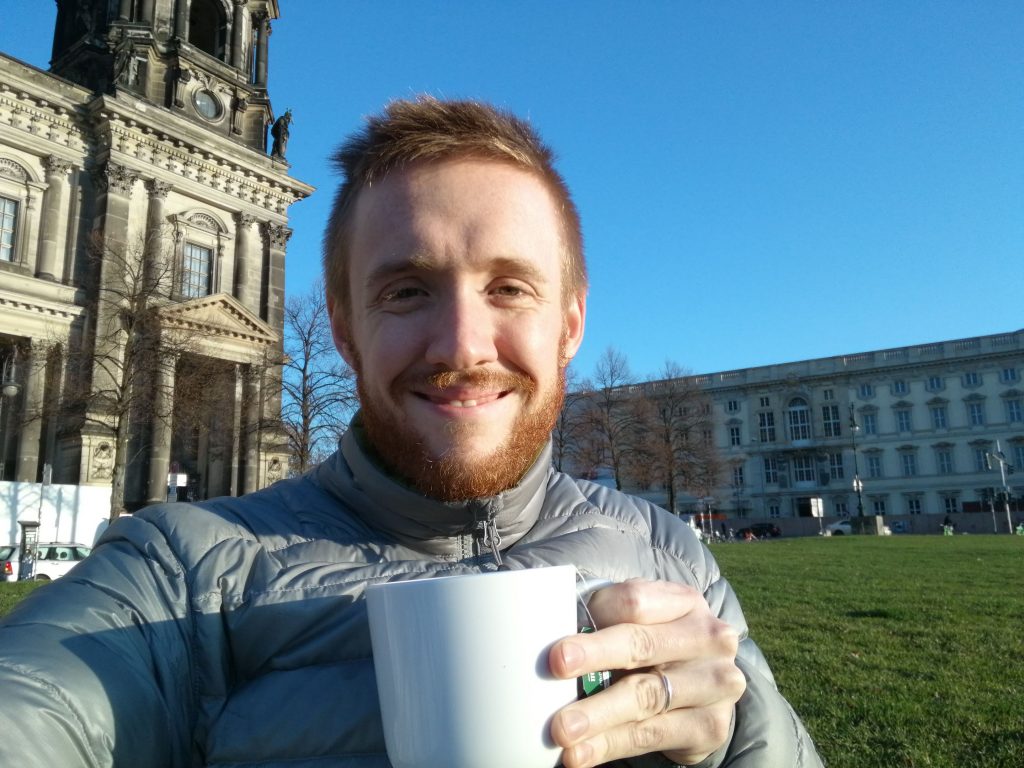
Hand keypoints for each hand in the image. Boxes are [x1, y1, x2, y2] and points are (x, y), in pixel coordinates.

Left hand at [548, 579, 744, 767]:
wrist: (701, 688)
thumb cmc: (654, 647)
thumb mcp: (637, 624)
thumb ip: (604, 623)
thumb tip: (547, 642)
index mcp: (685, 601)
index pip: (637, 601)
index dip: (599, 615)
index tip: (563, 636)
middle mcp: (708, 638)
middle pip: (643, 645)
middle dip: (596, 656)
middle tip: (555, 666)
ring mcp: (715, 682)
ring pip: (646, 697)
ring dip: (598, 714)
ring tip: (562, 729)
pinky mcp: (711, 725)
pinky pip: (651, 735)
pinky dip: (610, 745)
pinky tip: (582, 753)